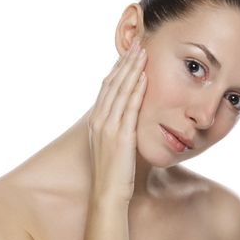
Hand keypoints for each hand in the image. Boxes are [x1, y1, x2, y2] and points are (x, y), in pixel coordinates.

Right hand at [87, 40, 147, 204]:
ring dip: (132, 70)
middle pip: (112, 84)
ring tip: (142, 53)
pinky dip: (136, 90)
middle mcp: (99, 120)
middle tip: (137, 45)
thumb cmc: (113, 172)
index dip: (118, 69)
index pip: (107, 88)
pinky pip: (129, 108)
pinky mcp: (121, 136)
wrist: (108, 194)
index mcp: (96, 121)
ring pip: (120, 91)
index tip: (128, 55)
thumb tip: (128, 116)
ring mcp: (108, 128)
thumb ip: (117, 128)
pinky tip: (144, 77)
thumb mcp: (111, 145)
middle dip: (125, 63)